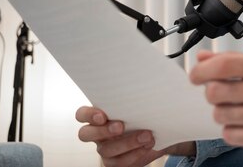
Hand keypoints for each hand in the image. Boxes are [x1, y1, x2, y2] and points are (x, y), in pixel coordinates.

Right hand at [75, 106, 194, 166]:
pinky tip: (149, 147)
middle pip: (85, 134)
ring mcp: (105, 149)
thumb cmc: (146, 113)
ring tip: (147, 136)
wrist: (160, 133)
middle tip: (121, 127)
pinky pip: (121, 163)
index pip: (82, 114)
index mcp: (99, 116)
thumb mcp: (141, 103)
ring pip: (106, 150)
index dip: (88, 115)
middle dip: (103, 131)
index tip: (103, 115)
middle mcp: (98, 134)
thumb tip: (147, 83)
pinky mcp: (116, 163)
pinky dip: (136, 155)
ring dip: (128, 142)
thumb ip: (136, 97)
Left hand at [189, 51, 242, 153]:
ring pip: (219, 114)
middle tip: (222, 93)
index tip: (195, 75)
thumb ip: (234, 61)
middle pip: (216, 92)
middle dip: (212, 93)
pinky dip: (231, 129)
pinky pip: (229, 134)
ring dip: (222, 111)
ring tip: (238, 108)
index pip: (225, 65)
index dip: (202, 70)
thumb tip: (202, 58)